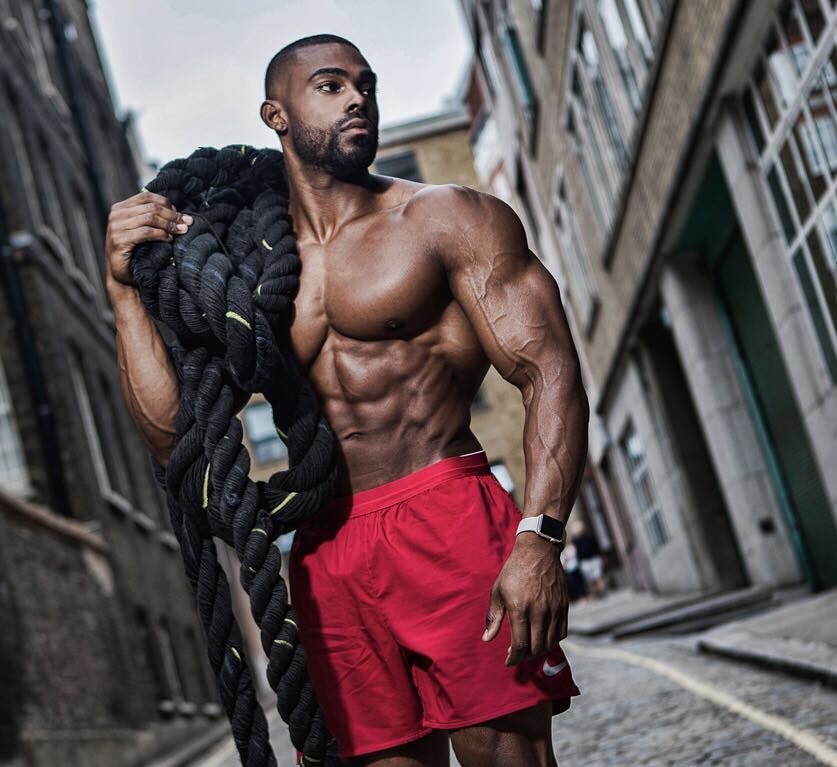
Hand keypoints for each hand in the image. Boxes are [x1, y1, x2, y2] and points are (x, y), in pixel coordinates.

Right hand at [105, 191, 191, 285]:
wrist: (122, 276)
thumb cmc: (135, 252)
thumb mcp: (143, 230)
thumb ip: (153, 218)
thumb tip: (178, 212)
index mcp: (121, 208)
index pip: (147, 197)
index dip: (166, 203)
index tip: (181, 214)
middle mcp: (116, 215)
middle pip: (151, 207)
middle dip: (172, 215)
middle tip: (187, 223)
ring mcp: (115, 227)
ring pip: (150, 218)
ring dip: (169, 225)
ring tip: (182, 231)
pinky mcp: (118, 241)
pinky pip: (145, 232)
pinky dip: (161, 234)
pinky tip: (169, 239)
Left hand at [483, 532, 568, 665]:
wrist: (538, 551)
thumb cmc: (514, 571)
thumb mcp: (498, 591)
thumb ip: (494, 617)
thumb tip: (487, 639)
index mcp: (519, 608)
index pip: (520, 645)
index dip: (514, 658)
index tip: (509, 662)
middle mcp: (539, 612)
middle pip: (536, 648)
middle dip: (526, 657)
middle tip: (518, 655)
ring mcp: (554, 609)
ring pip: (550, 642)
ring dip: (539, 651)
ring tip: (529, 648)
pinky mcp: (564, 606)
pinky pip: (562, 632)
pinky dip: (553, 641)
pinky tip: (543, 638)